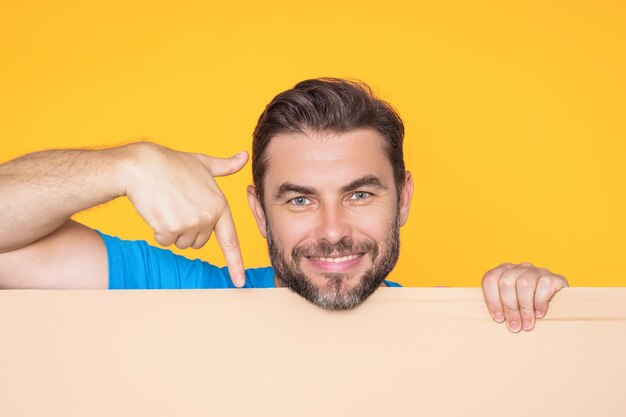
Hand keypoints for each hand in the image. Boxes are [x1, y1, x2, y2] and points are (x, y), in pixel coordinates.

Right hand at [123, 142, 247, 286]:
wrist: (143, 166)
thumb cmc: (172, 164)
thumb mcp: (203, 163)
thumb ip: (225, 166)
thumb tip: (243, 156)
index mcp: (220, 204)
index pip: (230, 239)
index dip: (236, 263)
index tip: (239, 282)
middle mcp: (208, 216)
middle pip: (199, 242)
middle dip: (188, 229)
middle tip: (178, 206)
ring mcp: (190, 223)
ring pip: (181, 243)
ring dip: (172, 230)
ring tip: (167, 206)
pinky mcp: (170, 228)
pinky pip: (164, 241)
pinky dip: (158, 231)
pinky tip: (157, 210)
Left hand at [481, 262, 567, 331]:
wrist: (559, 305)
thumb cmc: (528, 308)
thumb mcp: (511, 305)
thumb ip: (501, 308)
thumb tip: (498, 320)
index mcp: (503, 271)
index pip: (490, 280)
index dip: (492, 300)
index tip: (499, 319)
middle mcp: (519, 268)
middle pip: (506, 283)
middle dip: (509, 307)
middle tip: (514, 326)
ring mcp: (537, 271)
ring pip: (524, 284)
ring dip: (525, 307)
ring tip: (527, 324)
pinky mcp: (554, 277)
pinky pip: (544, 286)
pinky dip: (540, 302)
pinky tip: (540, 314)